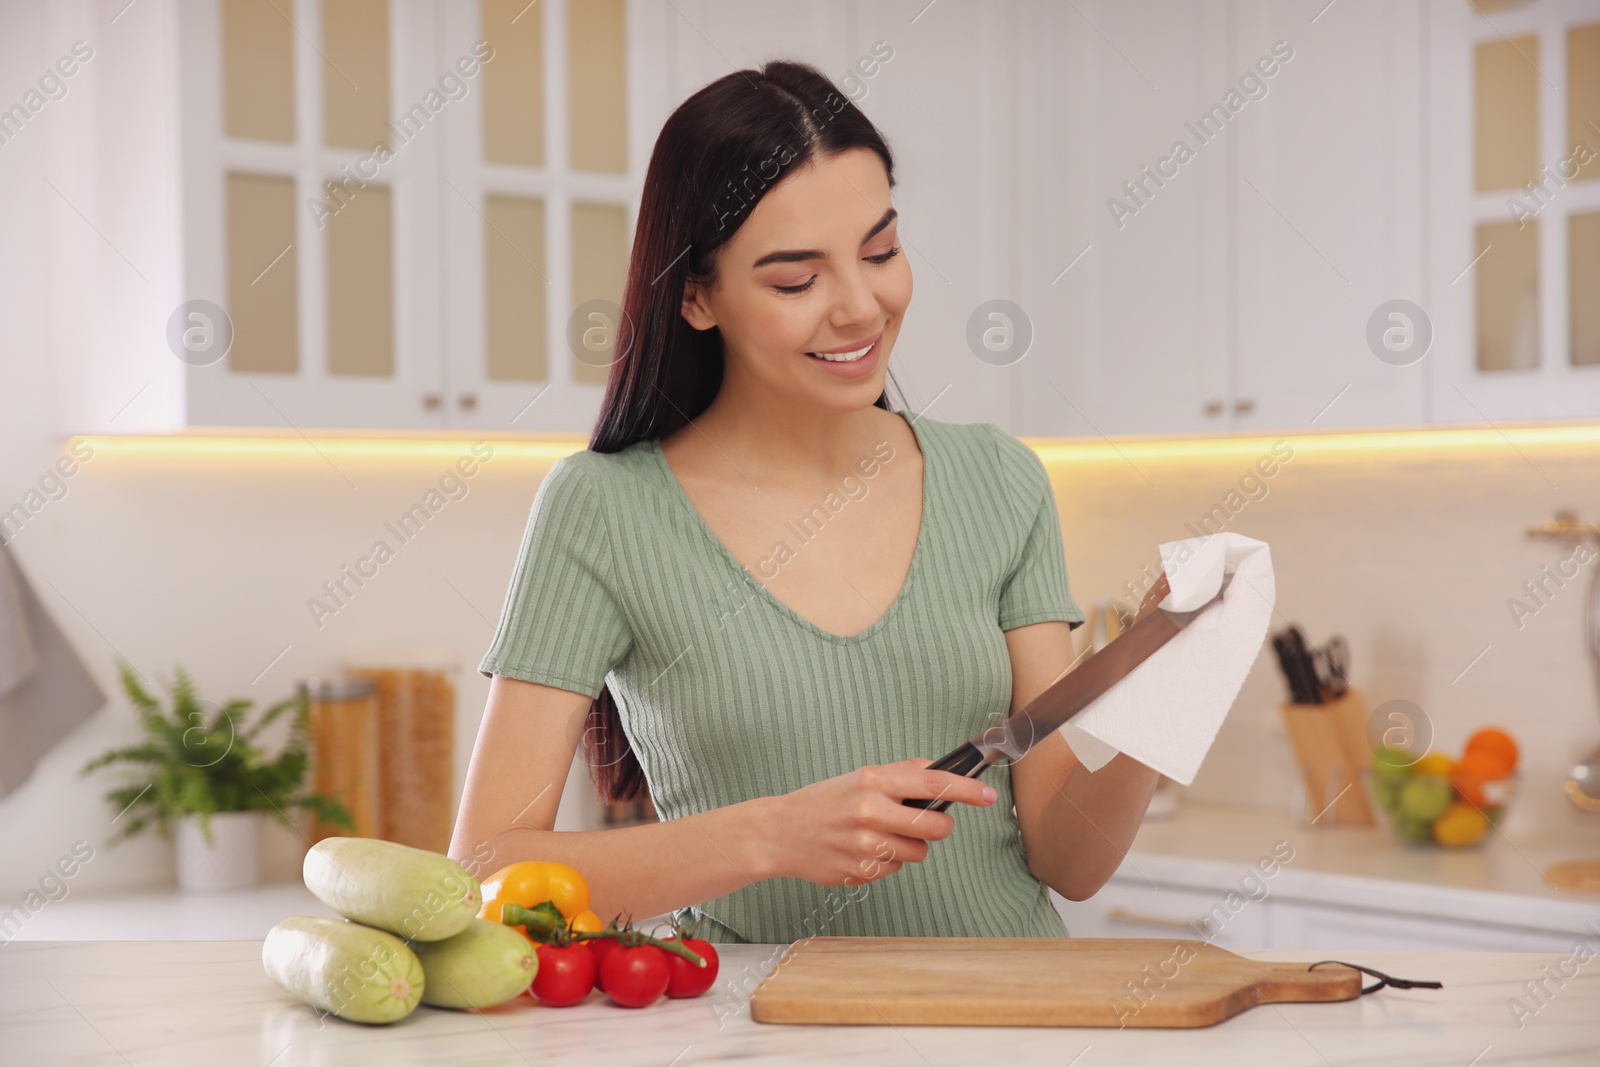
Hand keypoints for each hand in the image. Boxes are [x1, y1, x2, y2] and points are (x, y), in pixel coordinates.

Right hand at [762, 757, 998, 886]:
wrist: (779, 832)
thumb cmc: (822, 802)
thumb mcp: (859, 777)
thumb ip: (900, 775)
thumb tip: (939, 773)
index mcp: (873, 781)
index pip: (933, 784)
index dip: (967, 790)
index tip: (988, 795)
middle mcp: (870, 812)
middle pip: (935, 828)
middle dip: (939, 828)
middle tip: (926, 823)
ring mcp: (864, 845)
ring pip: (918, 853)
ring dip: (909, 847)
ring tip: (881, 835)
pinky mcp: (859, 872)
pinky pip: (894, 869)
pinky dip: (886, 862)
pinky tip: (863, 850)